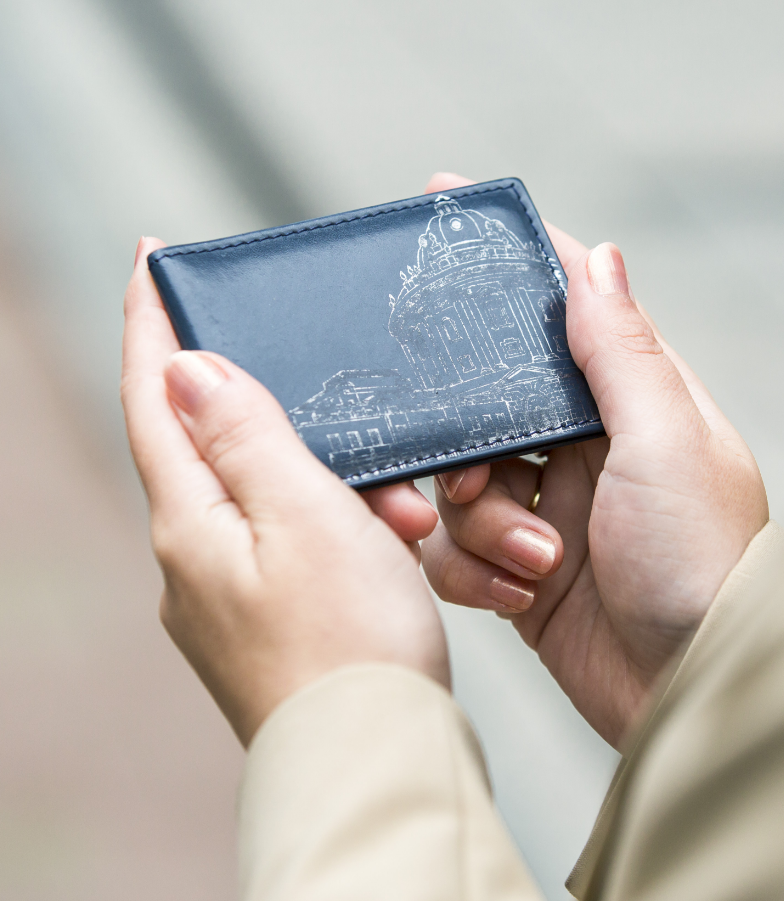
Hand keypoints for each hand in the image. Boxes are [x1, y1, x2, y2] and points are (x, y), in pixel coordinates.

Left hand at [122, 238, 446, 745]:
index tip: (152, 257)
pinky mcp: (267, 619)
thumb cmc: (350, 642)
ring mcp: (226, 594)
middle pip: (212, 442)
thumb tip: (185, 368)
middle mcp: (193, 557)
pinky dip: (337, 522)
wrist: (375, 758)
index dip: (153, 320)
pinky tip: (386, 537)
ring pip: (265, 496)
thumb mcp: (304, 513)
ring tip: (399, 507)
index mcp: (191, 521)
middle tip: (334, 392)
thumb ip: (244, 434)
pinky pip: (292, 541)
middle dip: (274, 406)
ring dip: (326, 477)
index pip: (156, 395)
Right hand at [421, 174, 768, 747]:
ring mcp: (547, 504)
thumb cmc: (702, 562)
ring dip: (481, 522)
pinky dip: (474, 568)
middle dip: (469, 439)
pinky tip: (521, 591)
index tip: (447, 205)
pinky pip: (456, 546)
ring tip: (535, 555)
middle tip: (483, 477)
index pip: (566, 304)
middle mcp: (583, 445)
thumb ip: (622, 351)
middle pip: (484, 397)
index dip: (511, 256)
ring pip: (459, 477)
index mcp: (628, 400)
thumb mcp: (665, 443)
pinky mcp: (519, 565)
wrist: (691, 693)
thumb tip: (600, 257)